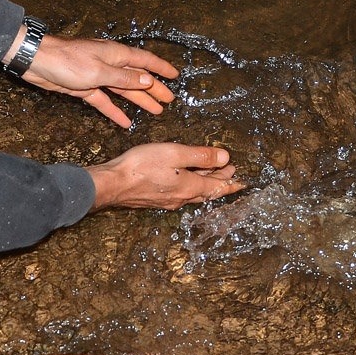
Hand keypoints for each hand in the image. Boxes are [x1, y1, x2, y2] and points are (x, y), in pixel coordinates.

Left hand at [18, 34, 179, 127]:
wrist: (38, 62)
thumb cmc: (68, 61)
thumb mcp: (99, 71)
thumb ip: (124, 78)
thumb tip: (148, 80)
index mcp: (116, 55)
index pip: (145, 60)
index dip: (161, 68)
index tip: (175, 76)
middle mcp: (110, 64)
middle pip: (137, 77)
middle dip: (154, 88)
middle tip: (169, 100)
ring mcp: (97, 76)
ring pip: (123, 90)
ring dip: (139, 100)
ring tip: (155, 111)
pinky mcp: (85, 88)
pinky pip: (105, 101)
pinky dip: (115, 111)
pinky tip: (125, 122)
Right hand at [87, 143, 243, 209]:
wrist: (113, 184)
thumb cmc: (141, 166)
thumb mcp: (175, 154)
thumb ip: (201, 156)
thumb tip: (226, 159)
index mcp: (190, 186)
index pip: (218, 186)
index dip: (232, 182)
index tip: (243, 182)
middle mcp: (181, 197)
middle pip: (207, 190)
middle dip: (220, 181)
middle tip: (230, 173)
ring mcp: (167, 200)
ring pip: (194, 193)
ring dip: (205, 183)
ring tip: (211, 175)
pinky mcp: (155, 199)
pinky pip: (181, 193)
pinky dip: (190, 185)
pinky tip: (184, 180)